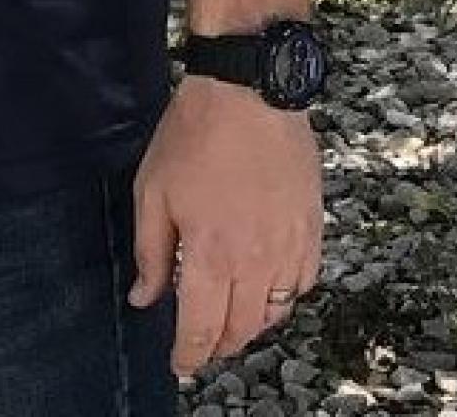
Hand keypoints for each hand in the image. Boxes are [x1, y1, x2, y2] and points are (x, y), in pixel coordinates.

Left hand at [130, 75, 322, 378]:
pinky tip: (267, 288)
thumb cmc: (193, 135)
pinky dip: (284, 297)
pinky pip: (303, 284)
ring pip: (276, 312)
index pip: (202, 327)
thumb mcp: (152, 190)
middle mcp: (257, 261)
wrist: (249, 92)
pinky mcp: (312, 230)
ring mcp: (290, 247)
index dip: (190, 354)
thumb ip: (151, 252)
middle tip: (203, 345)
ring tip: (231, 320)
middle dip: (219, 345)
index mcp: (212, 254)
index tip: (180, 364)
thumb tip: (144, 298)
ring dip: (252, 325)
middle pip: (242, 329)